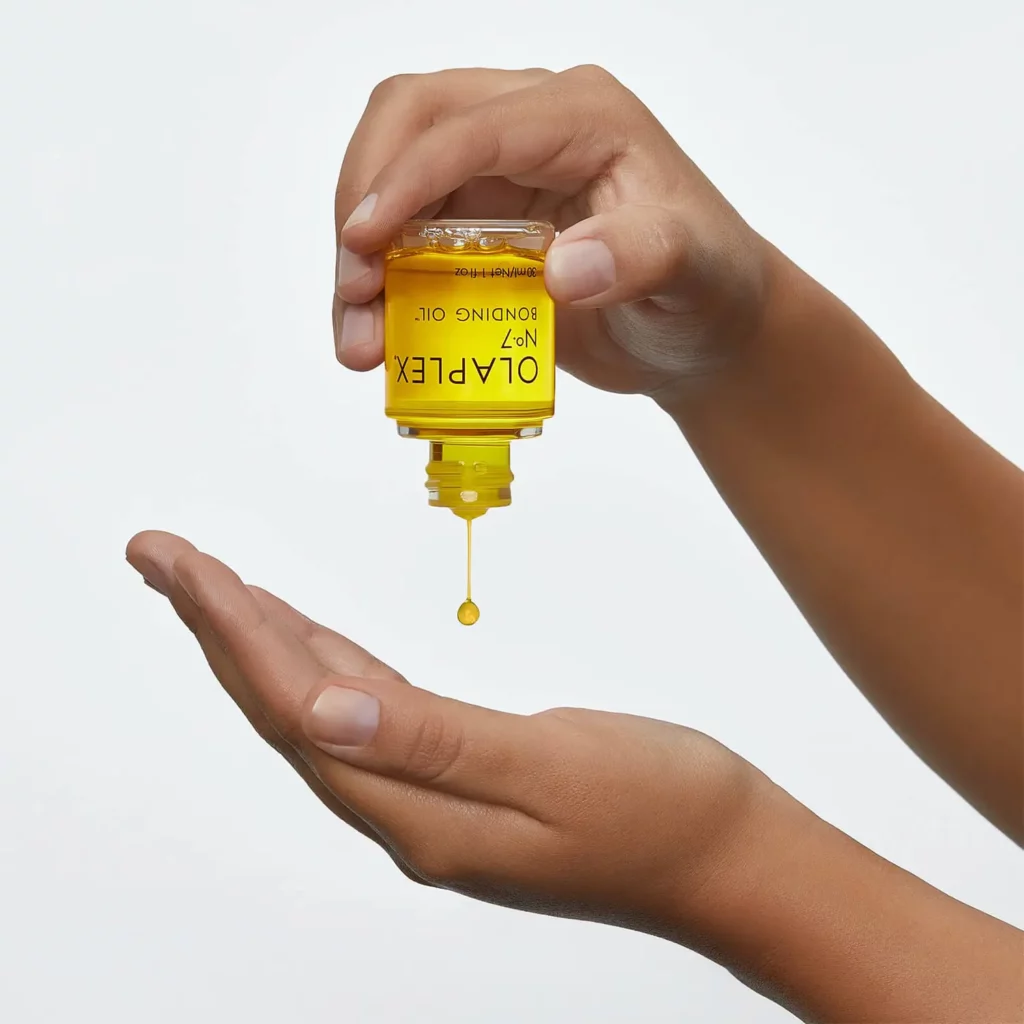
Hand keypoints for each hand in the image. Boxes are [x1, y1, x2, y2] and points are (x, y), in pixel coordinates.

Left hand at [126, 530, 771, 937]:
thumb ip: (434, 741)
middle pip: (287, 707)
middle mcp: (410, 812)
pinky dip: (327, 661)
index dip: (231, 631)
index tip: (180, 562)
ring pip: (321, 706)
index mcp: (421, 814)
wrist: (730, 857)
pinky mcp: (465, 776)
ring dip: (261, 642)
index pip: (295, 708)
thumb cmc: (663, 811)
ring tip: (211, 583)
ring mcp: (435, 798)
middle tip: (162, 555)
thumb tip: (321, 710)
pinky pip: (371, 710)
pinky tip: (307, 634)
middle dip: (218, 627)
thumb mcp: (552, 768)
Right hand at [333, 65, 771, 395]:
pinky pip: (405, 242)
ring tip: (361, 342)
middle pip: (409, 125)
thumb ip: (642, 257)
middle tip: (357, 288)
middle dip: (365, 203)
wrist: (702, 330)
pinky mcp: (476, 228)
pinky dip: (381, 290)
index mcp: (580, 115)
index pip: (472, 124)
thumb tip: (563, 270)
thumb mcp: (695, 269)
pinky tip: (380, 339)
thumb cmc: (709, 286)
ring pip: (392, 186)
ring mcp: (497, 177)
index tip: (366, 241)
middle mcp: (529, 131)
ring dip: (360, 260)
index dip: (408, 177)